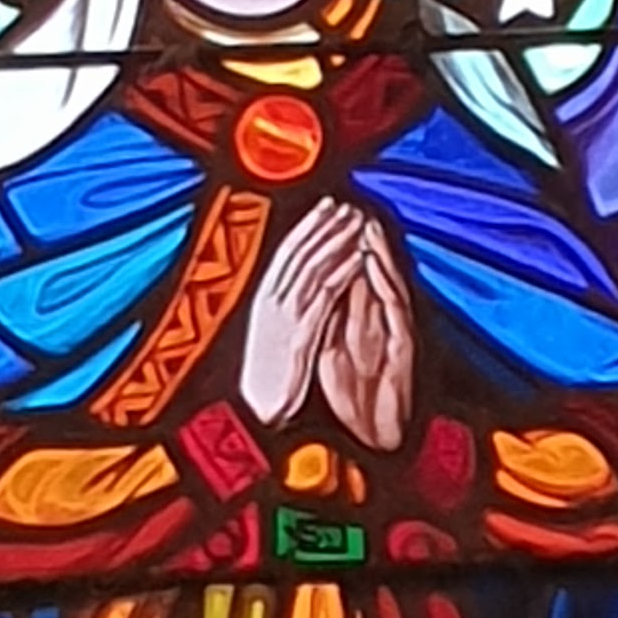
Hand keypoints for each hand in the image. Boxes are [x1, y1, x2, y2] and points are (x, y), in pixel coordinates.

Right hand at [239, 198, 366, 427]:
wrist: (259, 412)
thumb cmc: (269, 376)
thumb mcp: (272, 332)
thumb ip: (284, 306)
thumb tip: (298, 283)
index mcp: (264, 299)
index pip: (288, 252)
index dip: (309, 226)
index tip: (327, 206)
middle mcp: (272, 302)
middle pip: (302, 253)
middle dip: (325, 226)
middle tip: (348, 205)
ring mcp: (286, 317)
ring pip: (314, 269)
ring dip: (337, 242)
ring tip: (357, 222)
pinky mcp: (301, 334)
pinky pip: (325, 298)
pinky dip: (342, 274)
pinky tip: (358, 259)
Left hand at [318, 219, 414, 453]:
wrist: (371, 440)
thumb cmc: (352, 401)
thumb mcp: (330, 356)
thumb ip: (326, 326)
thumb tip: (312, 297)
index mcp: (363, 326)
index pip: (355, 280)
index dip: (344, 252)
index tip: (332, 222)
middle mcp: (382, 326)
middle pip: (374, 276)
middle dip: (363, 244)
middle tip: (353, 210)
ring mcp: (396, 335)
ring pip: (388, 286)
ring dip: (379, 255)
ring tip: (367, 226)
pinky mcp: (404, 349)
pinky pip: (395, 312)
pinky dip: (386, 287)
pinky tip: (377, 266)